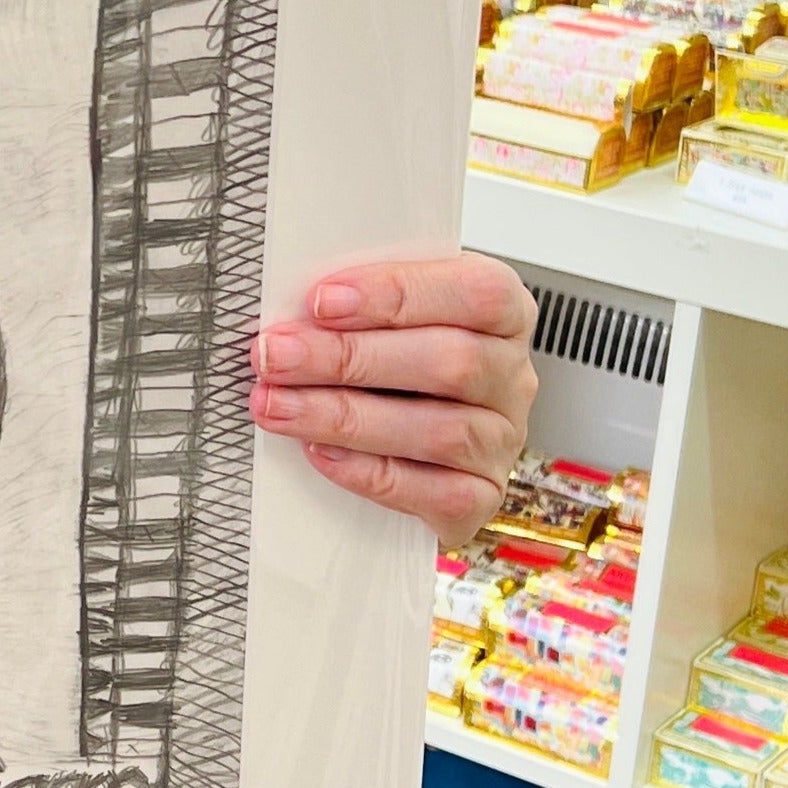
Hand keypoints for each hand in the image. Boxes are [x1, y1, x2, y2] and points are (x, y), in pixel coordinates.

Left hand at [249, 252, 536, 544]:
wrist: (406, 420)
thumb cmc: (393, 352)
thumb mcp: (382, 309)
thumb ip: (357, 300)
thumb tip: (292, 304)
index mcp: (502, 313)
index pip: (476, 292)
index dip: (398, 293)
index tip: (321, 300)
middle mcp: (511, 376)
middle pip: (451, 363)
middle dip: (348, 358)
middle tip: (277, 356)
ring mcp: (501, 440)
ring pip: (440, 432)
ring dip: (344, 417)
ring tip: (277, 405)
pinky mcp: (480, 495)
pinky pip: (435, 493)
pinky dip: (368, 472)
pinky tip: (318, 451)